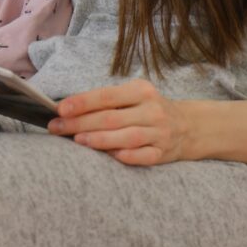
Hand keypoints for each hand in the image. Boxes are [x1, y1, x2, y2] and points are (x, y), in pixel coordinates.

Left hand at [46, 79, 193, 165]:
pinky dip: (125, 156)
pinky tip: (109, 155)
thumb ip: (106, 100)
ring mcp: (159, 133)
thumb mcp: (133, 95)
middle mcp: (152, 110)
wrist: (189, 126)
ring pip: (126, 137)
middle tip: (57, 128)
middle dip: (80, 123)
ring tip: (77, 140)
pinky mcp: (163, 153)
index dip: (82, 102)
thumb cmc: (148, 109)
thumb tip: (68, 109)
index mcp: (141, 90)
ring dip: (99, 139)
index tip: (60, 109)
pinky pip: (143, 156)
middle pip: (111, 118)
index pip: (106, 96)